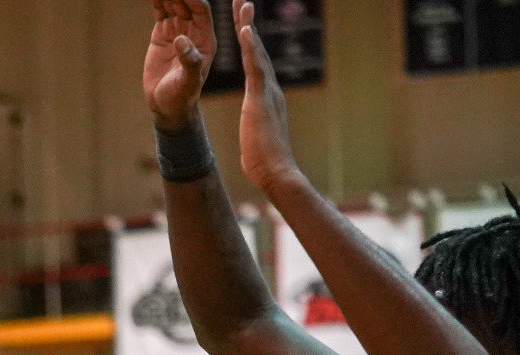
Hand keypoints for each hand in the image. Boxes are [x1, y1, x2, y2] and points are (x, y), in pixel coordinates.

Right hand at [144, 0, 214, 130]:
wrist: (167, 105)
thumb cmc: (182, 96)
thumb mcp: (188, 82)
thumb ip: (189, 61)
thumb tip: (182, 39)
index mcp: (205, 39)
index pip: (200, 10)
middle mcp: (194, 30)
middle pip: (186, 2)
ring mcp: (178, 29)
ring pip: (173, 3)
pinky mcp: (163, 33)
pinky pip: (161, 11)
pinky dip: (156, 0)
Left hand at [234, 1, 299, 193]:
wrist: (277, 173)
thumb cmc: (266, 163)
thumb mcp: (258, 138)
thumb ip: (257, 127)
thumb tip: (257, 132)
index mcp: (267, 97)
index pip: (256, 65)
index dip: (250, 44)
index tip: (244, 24)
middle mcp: (270, 89)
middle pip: (258, 50)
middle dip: (248, 25)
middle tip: (242, 1)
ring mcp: (267, 92)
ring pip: (257, 53)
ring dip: (248, 27)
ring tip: (242, 4)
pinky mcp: (260, 99)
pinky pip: (254, 69)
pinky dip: (250, 48)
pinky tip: (244, 31)